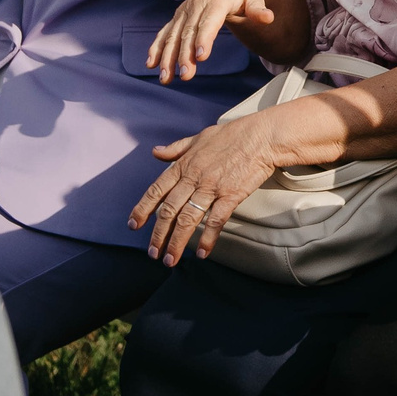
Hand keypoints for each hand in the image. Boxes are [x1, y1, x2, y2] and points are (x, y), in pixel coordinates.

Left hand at [129, 113, 284, 263]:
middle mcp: (194, 178)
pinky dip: (207, 238)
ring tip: (170, 260)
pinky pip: (215, 221)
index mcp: (184, 165)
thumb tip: (155, 152)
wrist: (263, 136)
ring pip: (188, 220)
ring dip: (177, 242)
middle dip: (158, 235)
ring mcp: (212, 187)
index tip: (133, 225)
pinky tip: (202, 253)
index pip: (156, 190)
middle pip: (169, 210)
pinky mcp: (230, 195)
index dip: (143, 209)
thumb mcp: (199, 137)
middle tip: (153, 253)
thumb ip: (176, 148)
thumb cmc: (232, 135)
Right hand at [146, 0, 273, 83]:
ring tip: (165, 77)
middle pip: (189, 32)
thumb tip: (267, 17)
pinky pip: (165, 32)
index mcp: (217, 0)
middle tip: (185, 75)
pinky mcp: (179, 17)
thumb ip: (259, 8)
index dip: (204, 38)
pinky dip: (157, 48)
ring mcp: (185, 11)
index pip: (210, 21)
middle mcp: (197, 5)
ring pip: (173, 35)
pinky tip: (151, 64)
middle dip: (184, 54)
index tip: (201, 56)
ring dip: (167, 56)